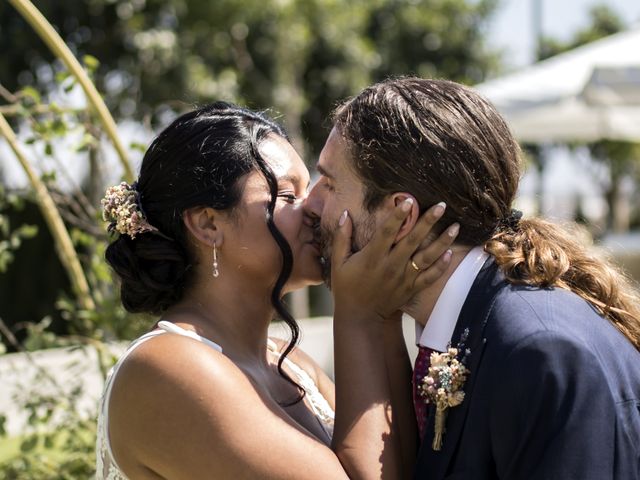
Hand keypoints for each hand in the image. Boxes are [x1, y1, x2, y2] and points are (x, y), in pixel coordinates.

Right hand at [331, 199, 457, 322]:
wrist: (360, 318)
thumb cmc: (347, 288)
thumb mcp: (338, 263)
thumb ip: (342, 238)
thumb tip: (345, 213)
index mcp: (373, 257)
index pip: (387, 231)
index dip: (398, 215)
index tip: (409, 200)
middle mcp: (391, 266)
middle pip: (413, 240)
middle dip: (428, 221)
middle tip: (441, 205)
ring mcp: (404, 278)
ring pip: (427, 257)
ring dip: (443, 241)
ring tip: (456, 227)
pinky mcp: (411, 289)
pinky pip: (430, 277)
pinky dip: (441, 266)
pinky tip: (450, 253)